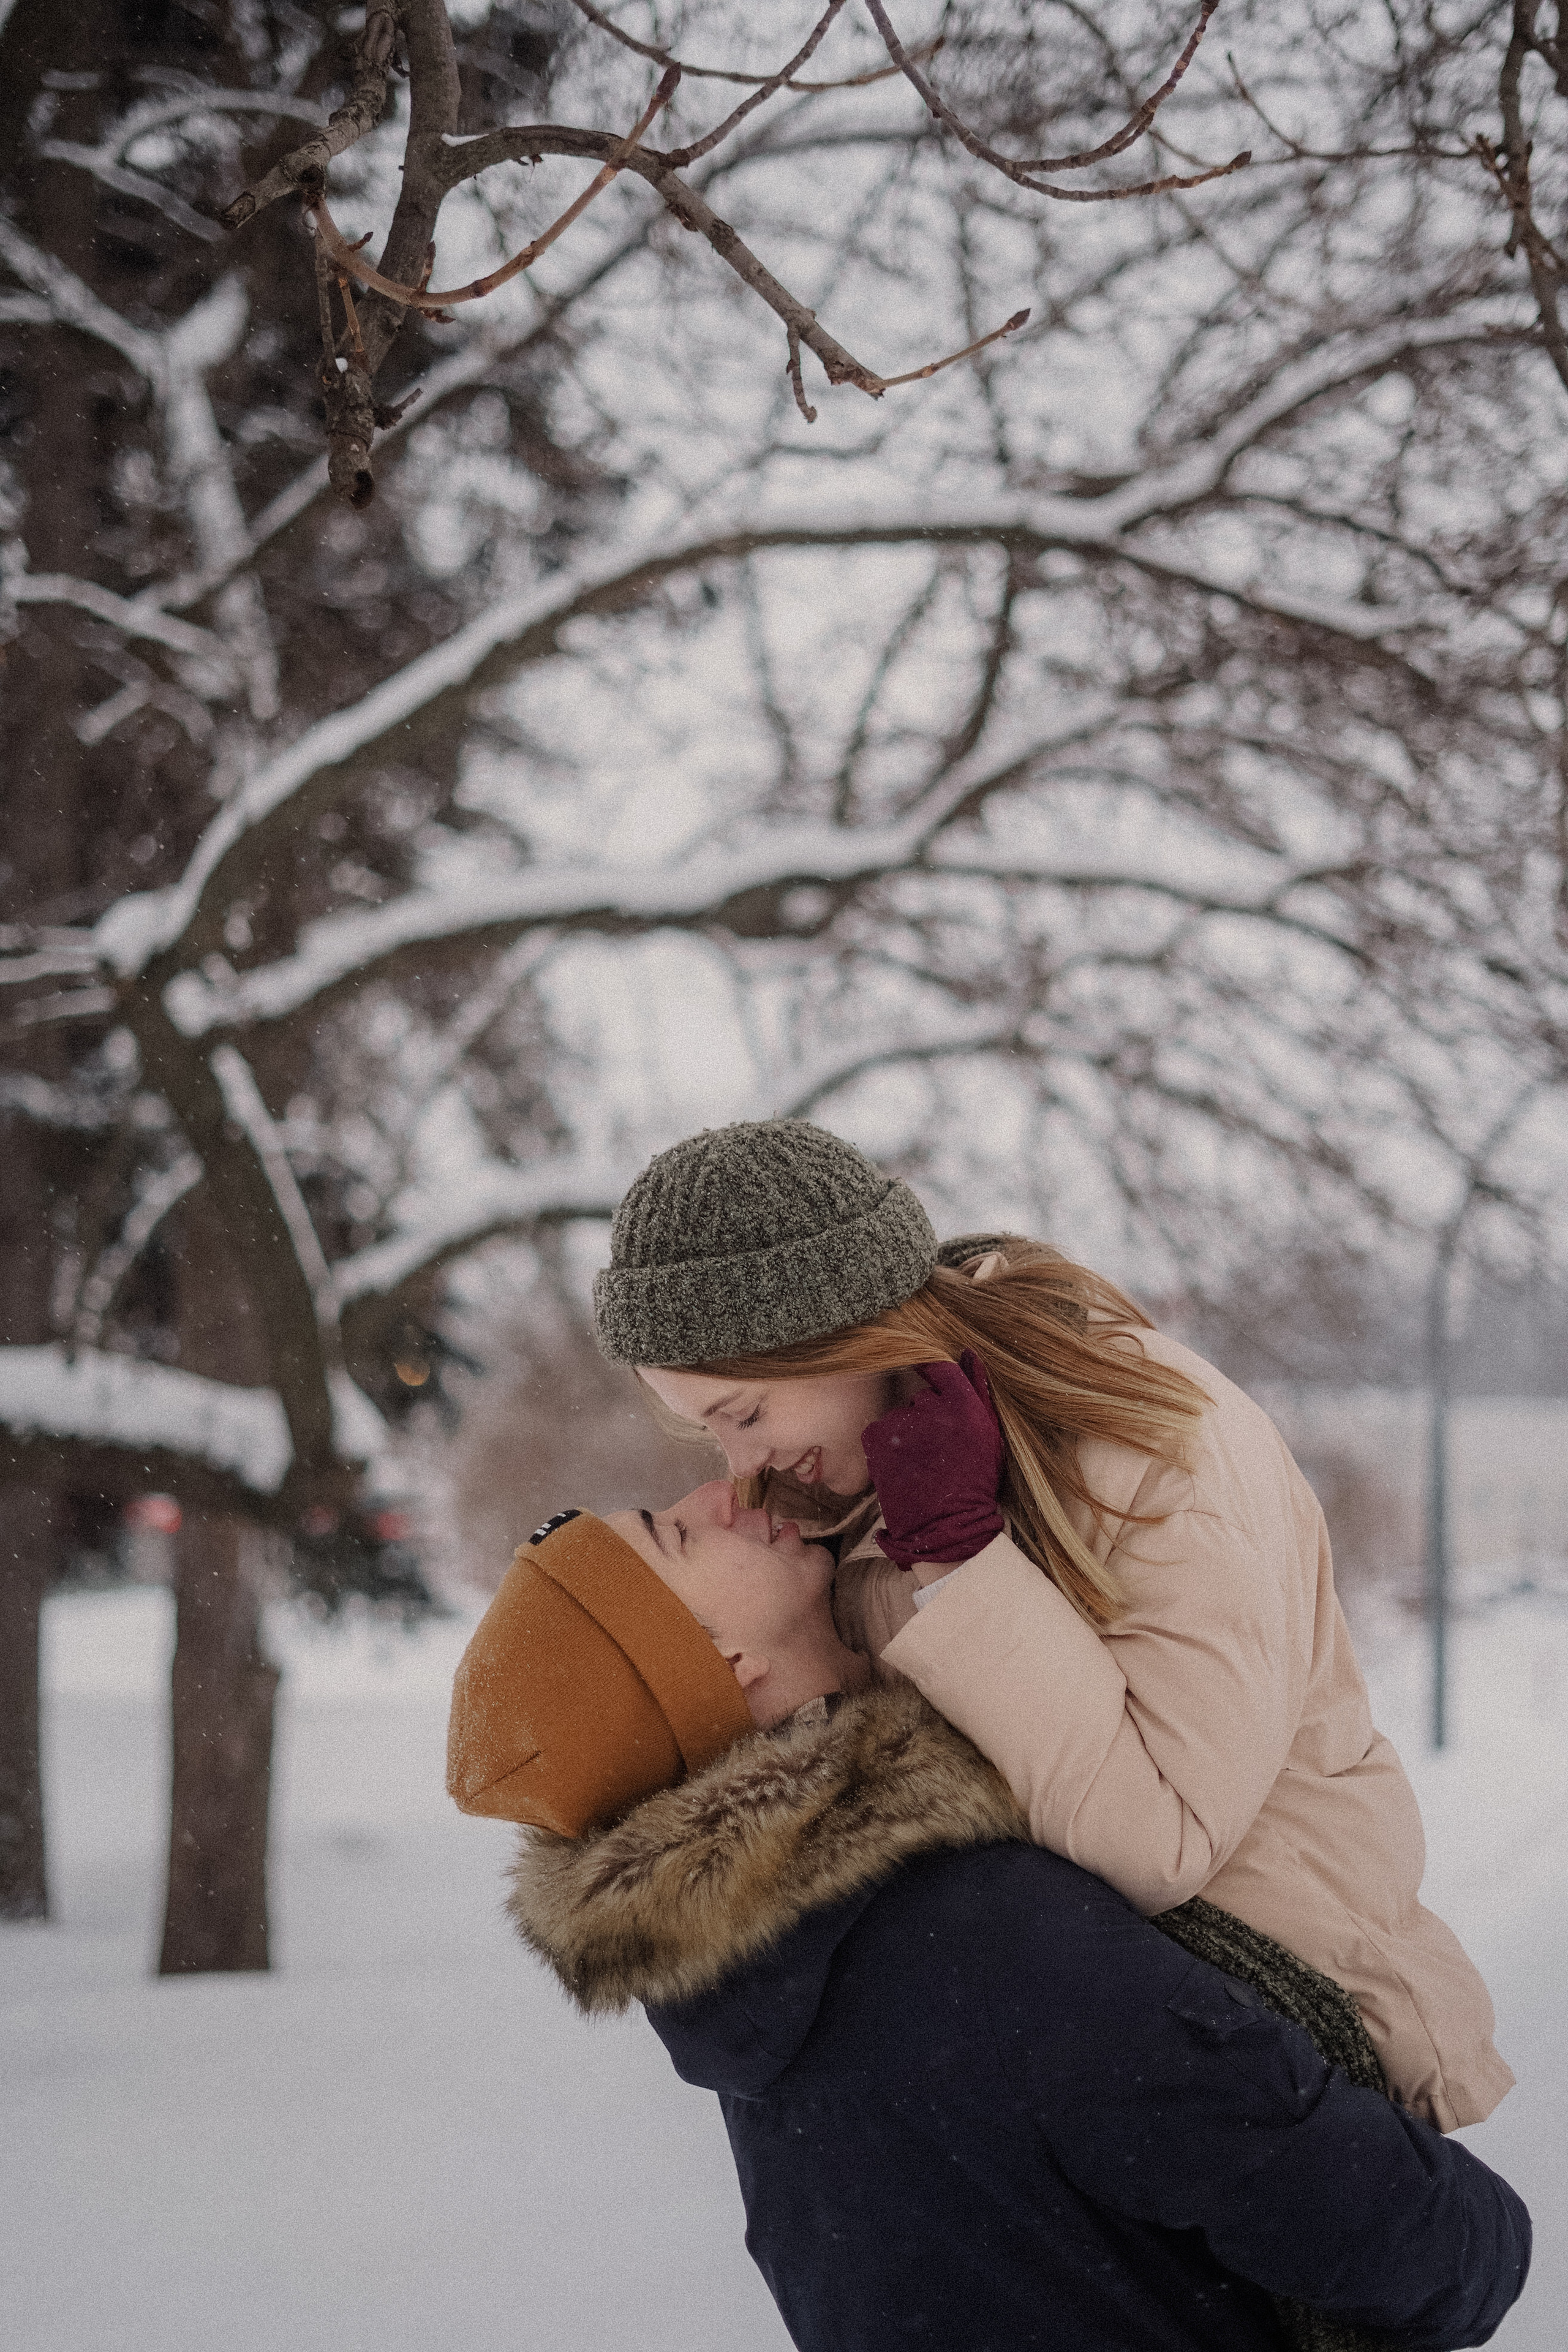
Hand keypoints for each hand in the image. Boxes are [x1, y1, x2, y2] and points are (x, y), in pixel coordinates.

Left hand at [861, 1350, 1005, 1570]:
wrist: (947, 1527)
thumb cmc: (973, 1482)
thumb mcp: (988, 1434)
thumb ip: (978, 1389)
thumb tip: (968, 1351)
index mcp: (963, 1405)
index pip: (941, 1368)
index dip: (934, 1373)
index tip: (930, 1382)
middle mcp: (931, 1409)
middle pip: (920, 1395)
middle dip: (926, 1415)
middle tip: (936, 1448)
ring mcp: (901, 1423)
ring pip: (899, 1414)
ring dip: (905, 1431)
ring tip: (920, 1463)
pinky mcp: (877, 1438)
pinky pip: (879, 1429)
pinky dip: (886, 1443)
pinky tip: (902, 1467)